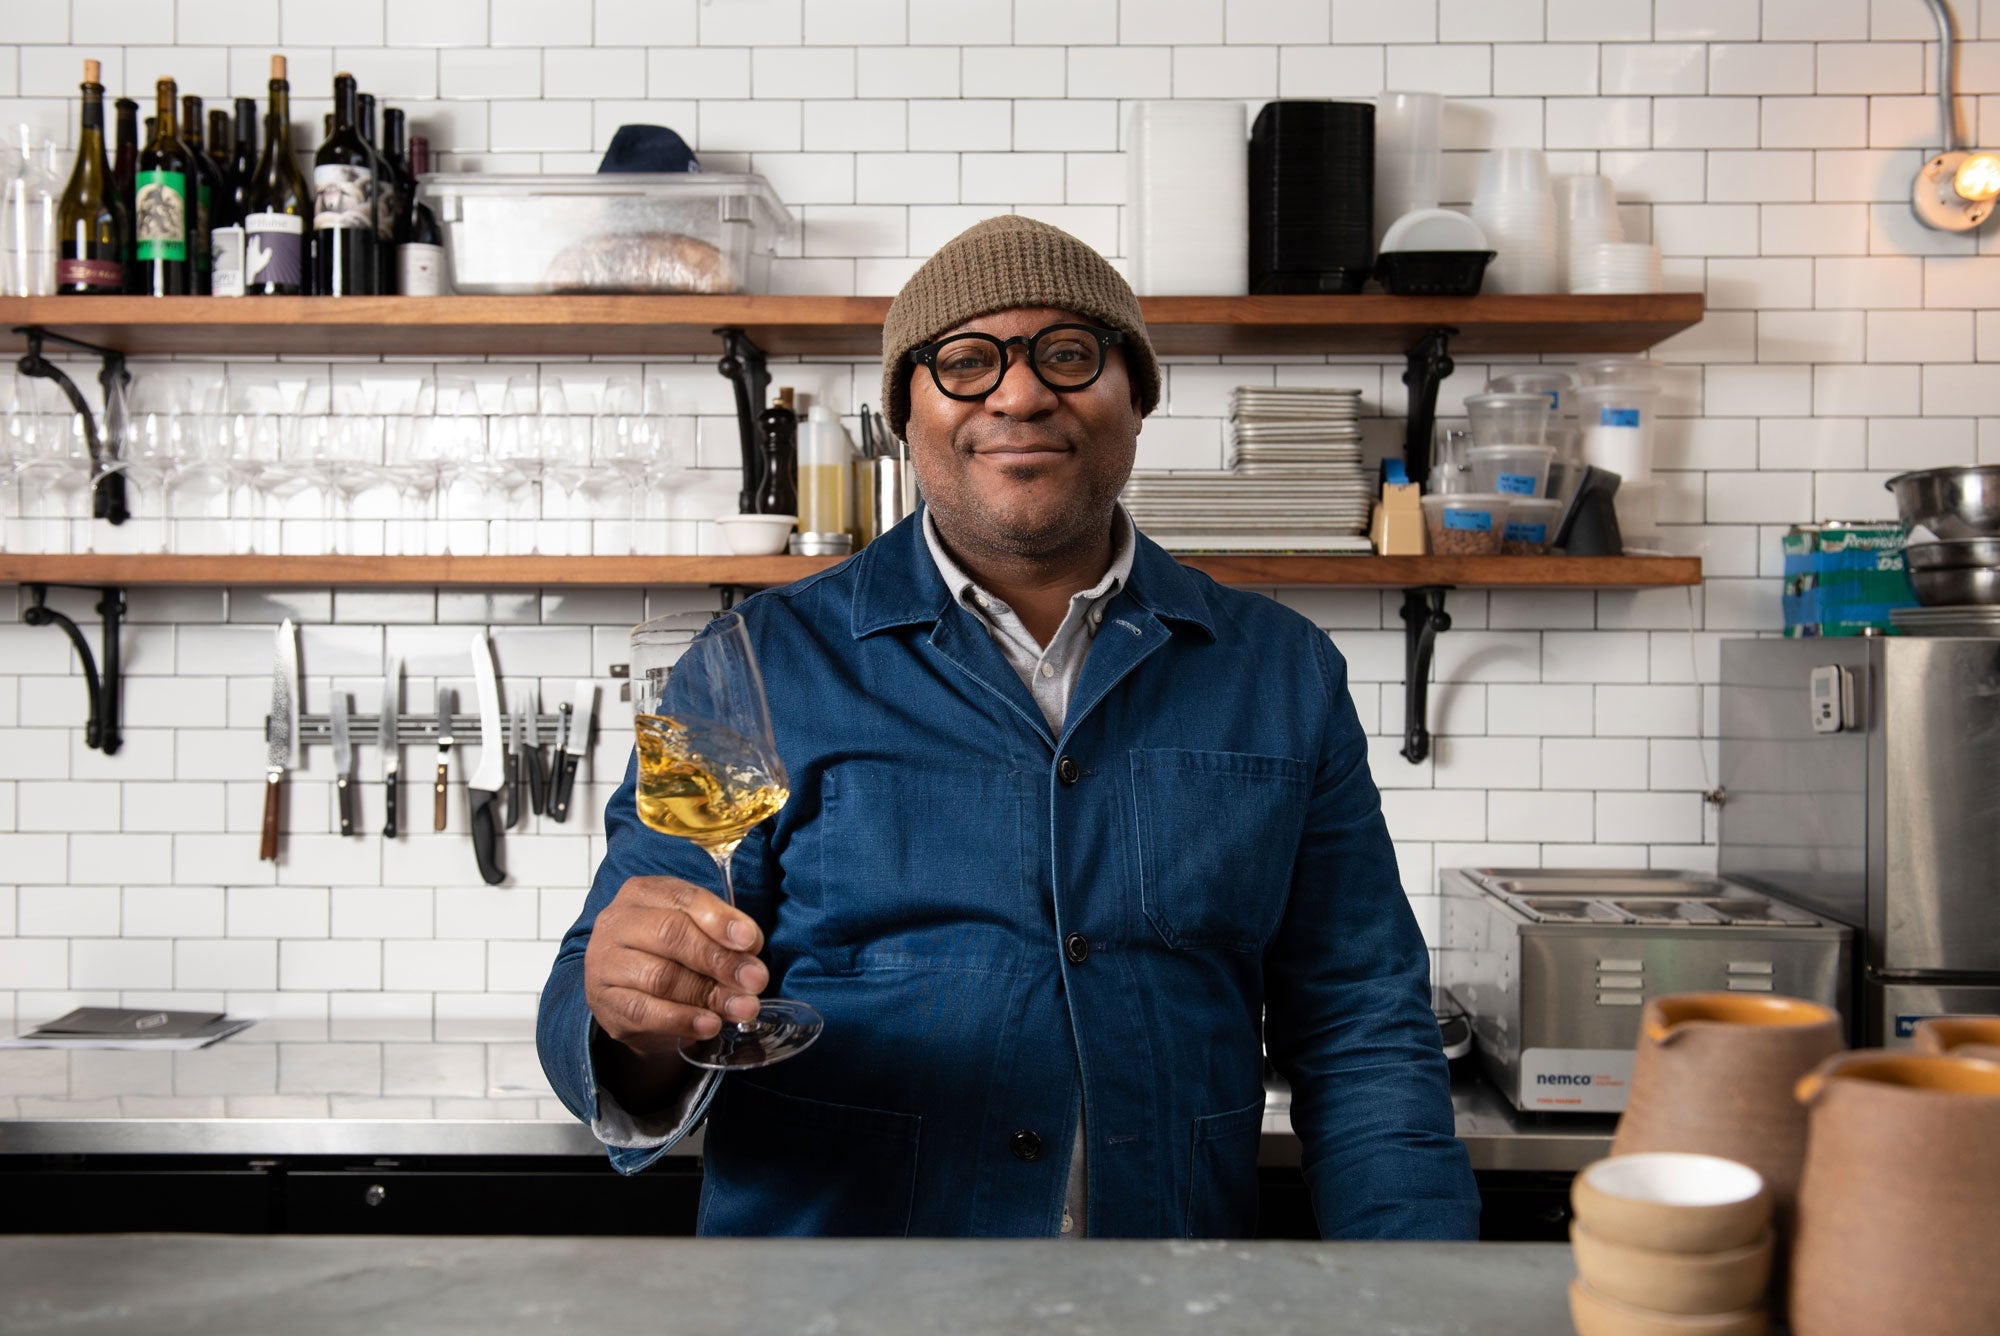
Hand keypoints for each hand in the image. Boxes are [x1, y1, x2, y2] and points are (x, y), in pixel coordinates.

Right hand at [585, 875, 769, 1055]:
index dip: (720, 919)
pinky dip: (682, 1020)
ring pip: (660, 976)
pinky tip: (710, 1025)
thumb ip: (722, 934)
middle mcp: (618, 922)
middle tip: (755, 980)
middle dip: (719, 959)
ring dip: (708, 994)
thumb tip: (750, 949)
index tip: (750, 940)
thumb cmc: (672, 953)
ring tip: (742, 1007)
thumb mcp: (697, 931)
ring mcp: (605, 962)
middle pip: (670, 935)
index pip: (684, 899)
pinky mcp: (605, 1003)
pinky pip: (643, 1012)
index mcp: (643, 892)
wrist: (634, 996)